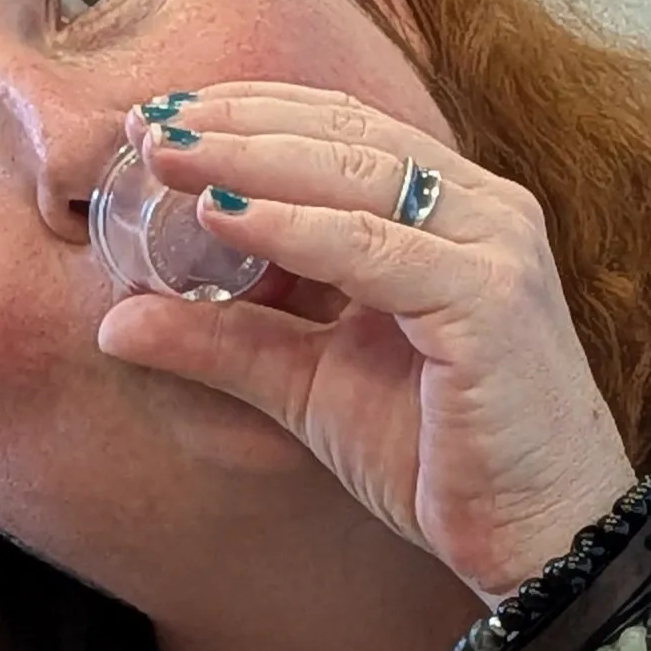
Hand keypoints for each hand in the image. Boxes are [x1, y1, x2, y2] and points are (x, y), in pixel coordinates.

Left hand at [96, 86, 634, 599]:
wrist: (536, 540)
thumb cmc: (439, 455)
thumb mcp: (307, 385)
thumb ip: (223, 342)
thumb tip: (115, 323)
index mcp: (450, 211)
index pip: (342, 129)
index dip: (248, 111)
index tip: (157, 115)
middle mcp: (481, 211)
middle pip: (345, 135)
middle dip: (238, 123)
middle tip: (146, 123)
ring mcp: (493, 251)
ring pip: (359, 175)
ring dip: (252, 157)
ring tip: (168, 154)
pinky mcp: (491, 305)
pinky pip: (377, 251)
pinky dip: (296, 229)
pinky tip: (224, 218)